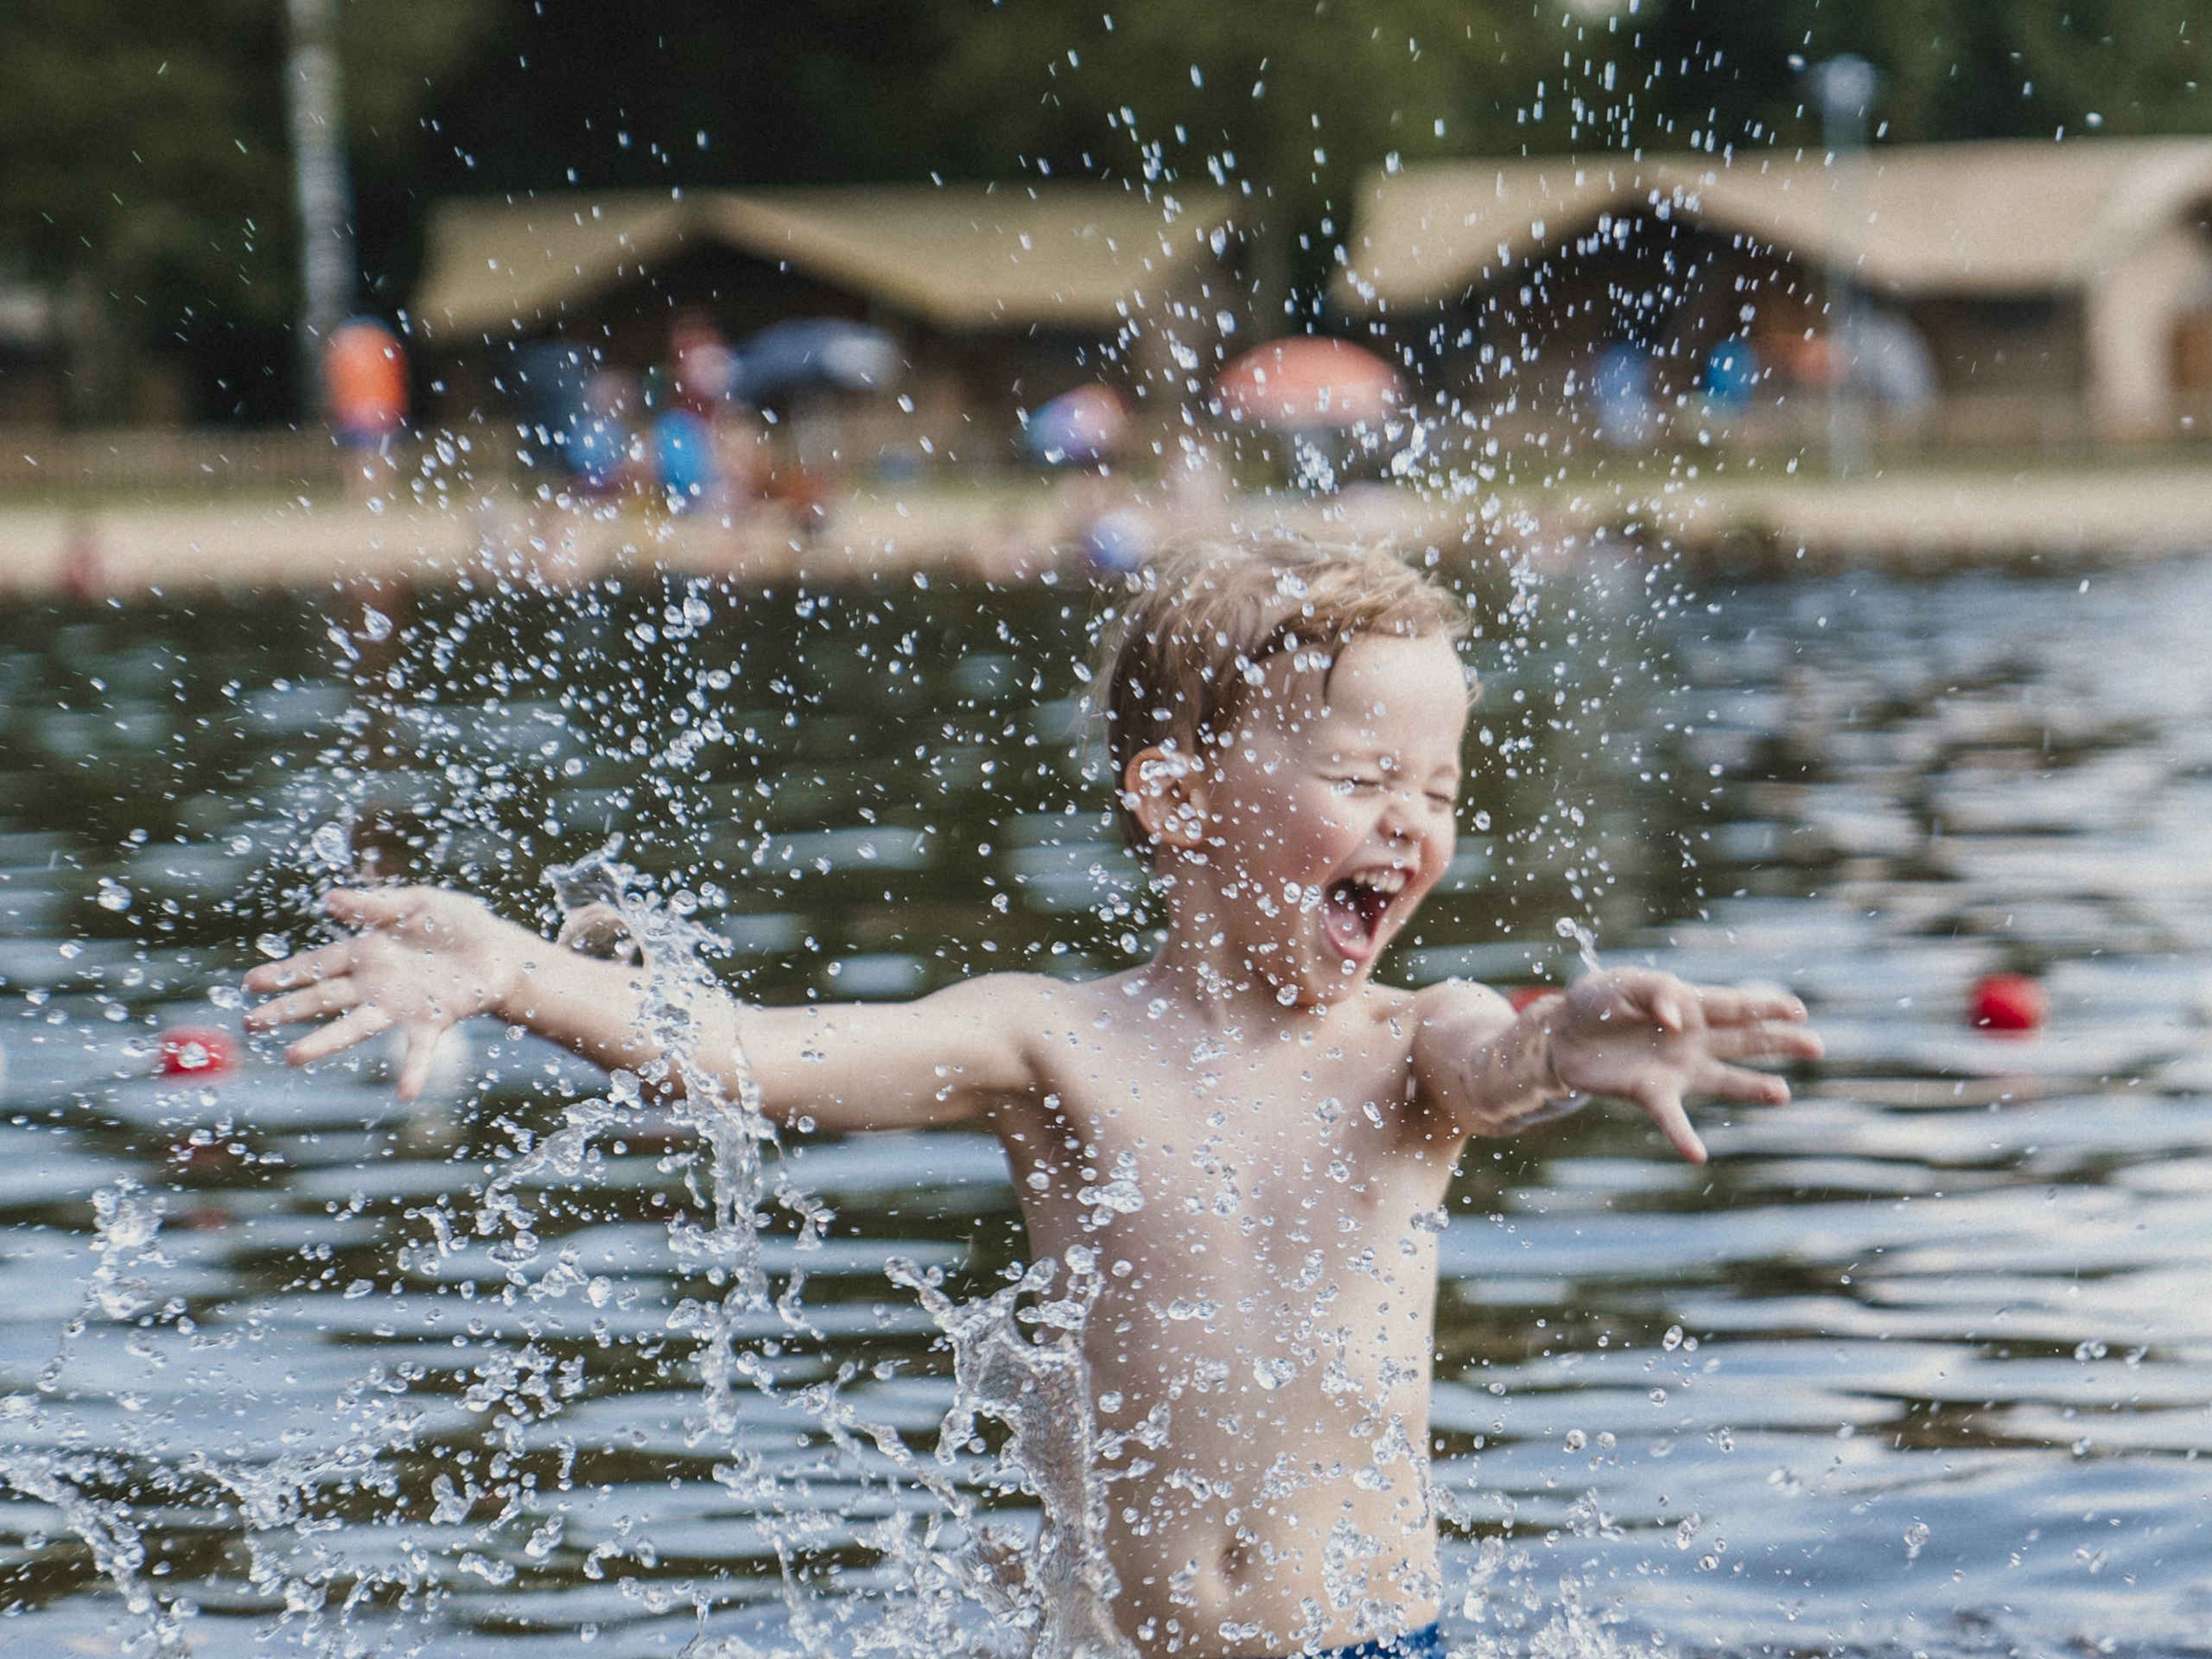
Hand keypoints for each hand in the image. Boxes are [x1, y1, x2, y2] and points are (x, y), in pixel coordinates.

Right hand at [243, 887, 535, 1099]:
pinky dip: (413, 1071)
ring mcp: (400, 1006)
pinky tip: (404, 1093)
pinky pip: (419, 1050)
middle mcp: (376, 984)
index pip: (317, 964)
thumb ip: (375, 904)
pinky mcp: (432, 1021)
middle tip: (251, 1023)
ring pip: (355, 1026)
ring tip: (292, 1057)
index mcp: (367, 952)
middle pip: (324, 997)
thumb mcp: (416, 903)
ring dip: (325, 1042)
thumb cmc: (456, 923)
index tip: (249, 984)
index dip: (284, 973)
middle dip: (287, 1009)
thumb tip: (329, 900)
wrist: (499, 949)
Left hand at [1540, 969, 1820, 1163]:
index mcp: (1689, 1005)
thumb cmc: (1598, 1001)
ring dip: (1752, 1087)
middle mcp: (1693, 1040)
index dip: (1765, 1006)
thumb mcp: (1622, 984)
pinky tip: (1697, 1155)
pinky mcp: (1651, 1092)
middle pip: (1743, 1040)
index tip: (1798, 1011)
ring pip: (1723, 1080)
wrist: (1561, 1034)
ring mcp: (1677, 1069)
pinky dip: (1684, 1136)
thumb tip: (1678, 1019)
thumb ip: (1654, 993)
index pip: (1734, 1005)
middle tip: (1815, 1046)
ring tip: (1783, 1094)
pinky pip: (1673, 1118)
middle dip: (1779, 1042)